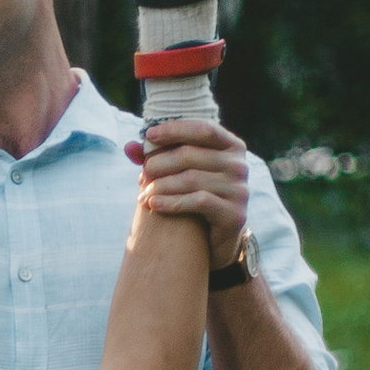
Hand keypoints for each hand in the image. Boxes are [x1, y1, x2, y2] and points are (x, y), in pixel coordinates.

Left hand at [127, 115, 251, 269]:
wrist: (214, 241)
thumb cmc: (195, 198)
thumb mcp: (180, 173)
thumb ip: (158, 157)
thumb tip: (129, 146)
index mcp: (231, 146)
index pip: (203, 129)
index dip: (175, 130)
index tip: (148, 136)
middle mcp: (240, 165)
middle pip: (191, 155)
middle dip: (160, 163)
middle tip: (142, 175)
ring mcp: (239, 190)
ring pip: (191, 179)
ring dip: (161, 186)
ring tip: (143, 194)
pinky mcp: (234, 214)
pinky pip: (198, 201)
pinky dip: (171, 202)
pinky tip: (153, 205)